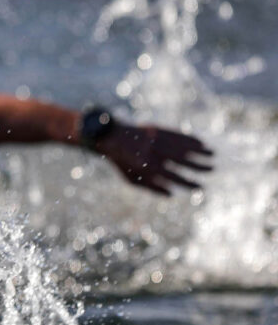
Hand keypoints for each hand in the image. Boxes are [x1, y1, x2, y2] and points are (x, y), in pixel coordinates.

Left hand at [98, 123, 212, 195]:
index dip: (189, 183)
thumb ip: (152, 187)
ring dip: (200, 151)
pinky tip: (201, 142)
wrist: (112, 138)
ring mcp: (158, 141)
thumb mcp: (132, 179)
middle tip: (213, 169)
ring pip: (184, 147)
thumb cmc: (123, 163)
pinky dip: (191, 139)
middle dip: (199, 166)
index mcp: (149, 168)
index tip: (200, 187)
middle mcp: (156, 154)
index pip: (175, 178)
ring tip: (213, 155)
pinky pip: (179, 135)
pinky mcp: (159, 130)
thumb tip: (171, 194)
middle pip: (183, 162)